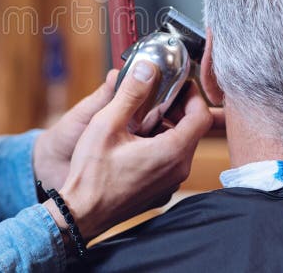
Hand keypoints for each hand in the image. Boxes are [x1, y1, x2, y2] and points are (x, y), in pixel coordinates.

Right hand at [45, 61, 211, 240]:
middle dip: (177, 109)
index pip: (201, 117)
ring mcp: (170, 184)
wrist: (81, 213)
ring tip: (139, 118)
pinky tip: (134, 141)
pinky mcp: (159, 191)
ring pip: (180, 146)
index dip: (192, 96)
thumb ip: (131, 93)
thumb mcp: (107, 124)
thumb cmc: (91, 173)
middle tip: (155, 97)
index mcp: (171, 152)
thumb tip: (148, 69)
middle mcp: (178, 171)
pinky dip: (159, 146)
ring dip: (166, 128)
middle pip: (192, 131)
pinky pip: (169, 162)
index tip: (177, 85)